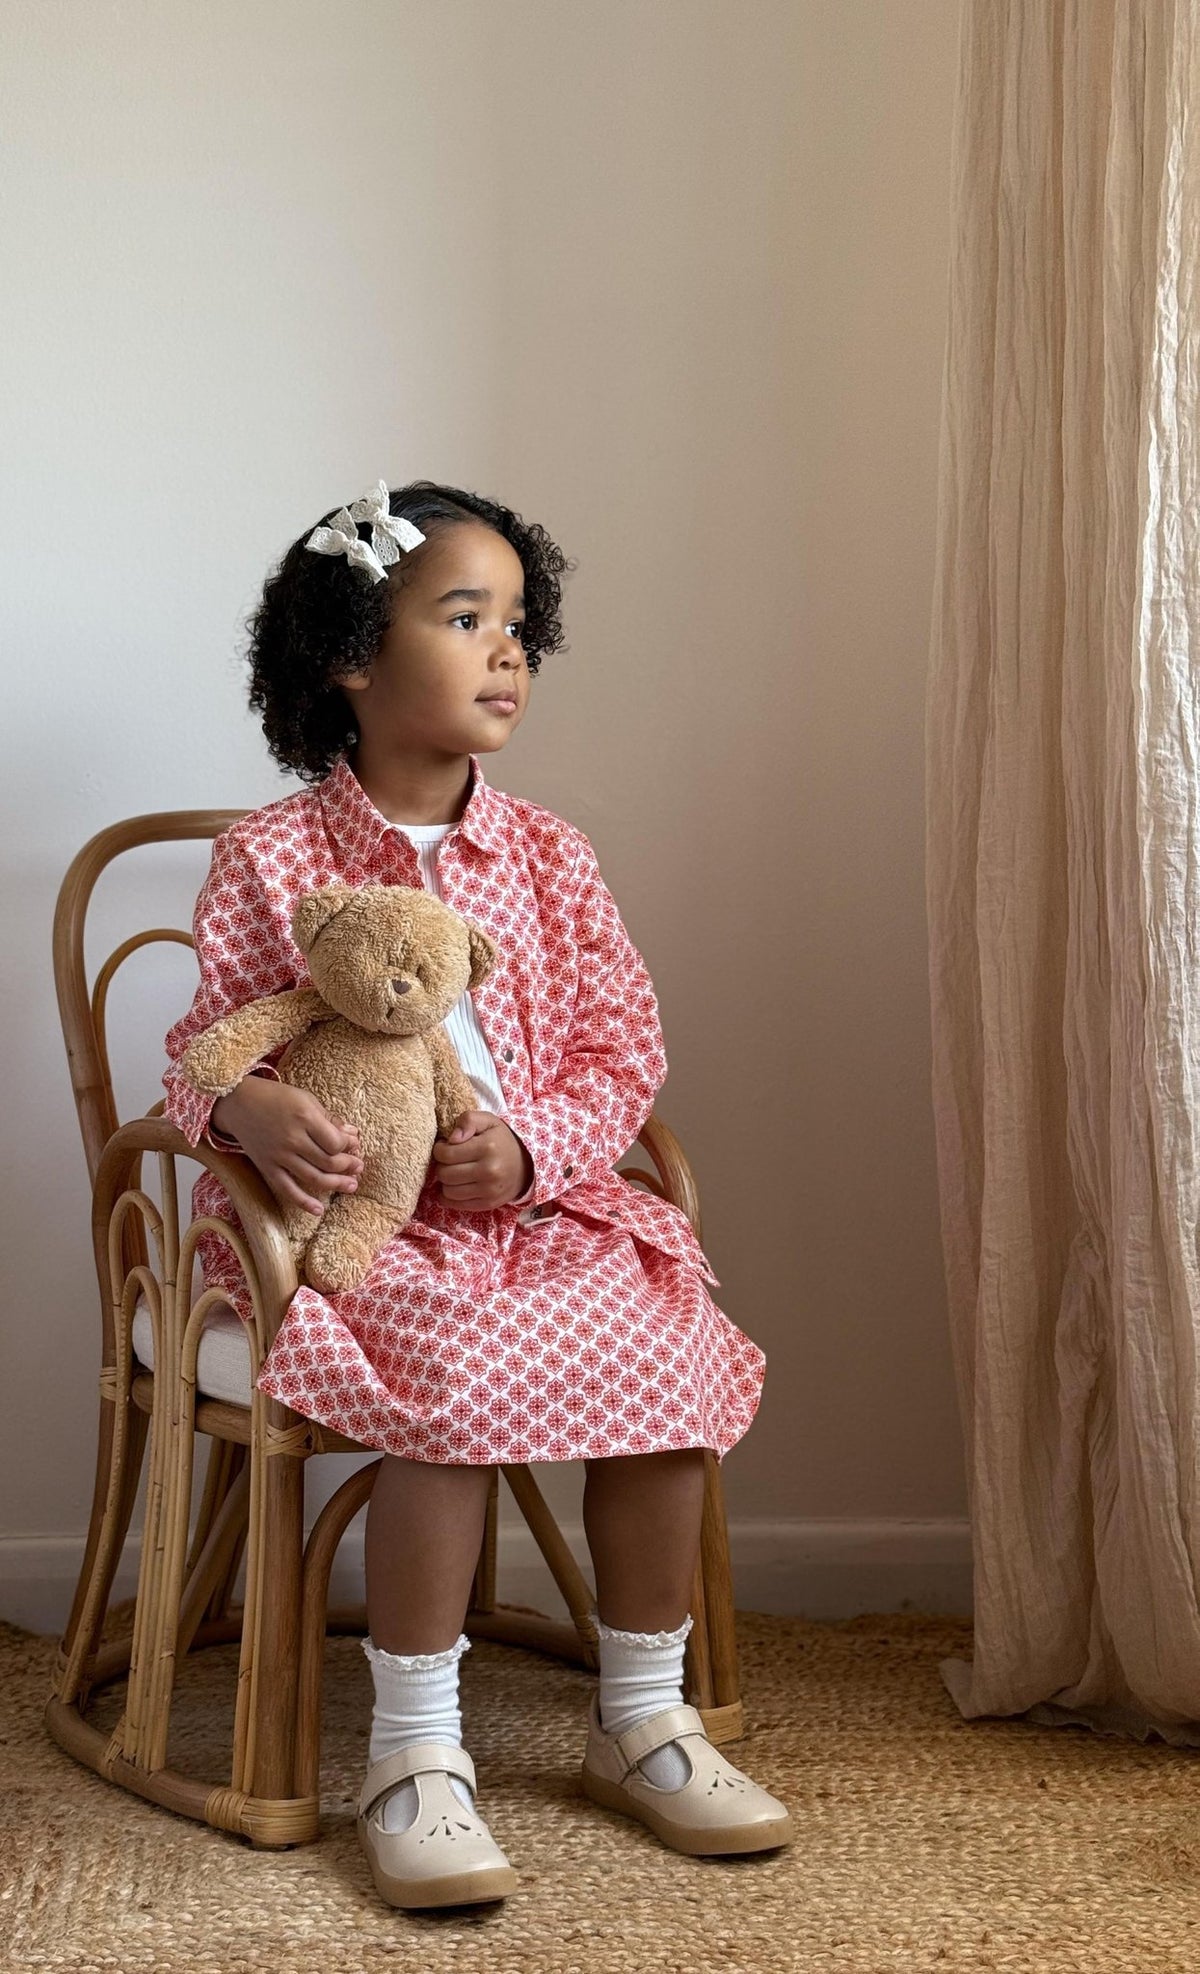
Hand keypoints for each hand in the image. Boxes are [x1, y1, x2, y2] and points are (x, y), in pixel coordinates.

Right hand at [211, 1077, 362, 1216]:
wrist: (239, 1103)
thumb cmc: (277, 1098)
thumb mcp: (306, 1100)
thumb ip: (329, 1119)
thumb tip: (352, 1135)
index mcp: (305, 1117)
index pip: (336, 1142)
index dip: (349, 1147)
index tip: (354, 1146)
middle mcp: (292, 1138)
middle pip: (328, 1162)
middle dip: (348, 1166)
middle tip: (358, 1167)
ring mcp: (279, 1156)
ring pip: (314, 1178)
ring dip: (336, 1184)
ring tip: (351, 1185)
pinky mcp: (267, 1168)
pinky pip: (287, 1190)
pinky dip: (303, 1202)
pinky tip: (319, 1211)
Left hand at [430, 1110, 533, 1210]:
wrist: (524, 1166)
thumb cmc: (500, 1141)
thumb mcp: (488, 1121)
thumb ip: (468, 1120)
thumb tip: (451, 1138)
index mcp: (487, 1147)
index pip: (445, 1154)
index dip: (439, 1149)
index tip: (445, 1146)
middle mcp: (489, 1171)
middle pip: (444, 1174)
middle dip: (442, 1165)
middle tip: (450, 1160)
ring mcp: (489, 1190)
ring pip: (448, 1191)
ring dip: (446, 1182)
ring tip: (455, 1172)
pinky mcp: (488, 1204)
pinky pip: (455, 1204)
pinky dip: (449, 1196)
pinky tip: (456, 1185)